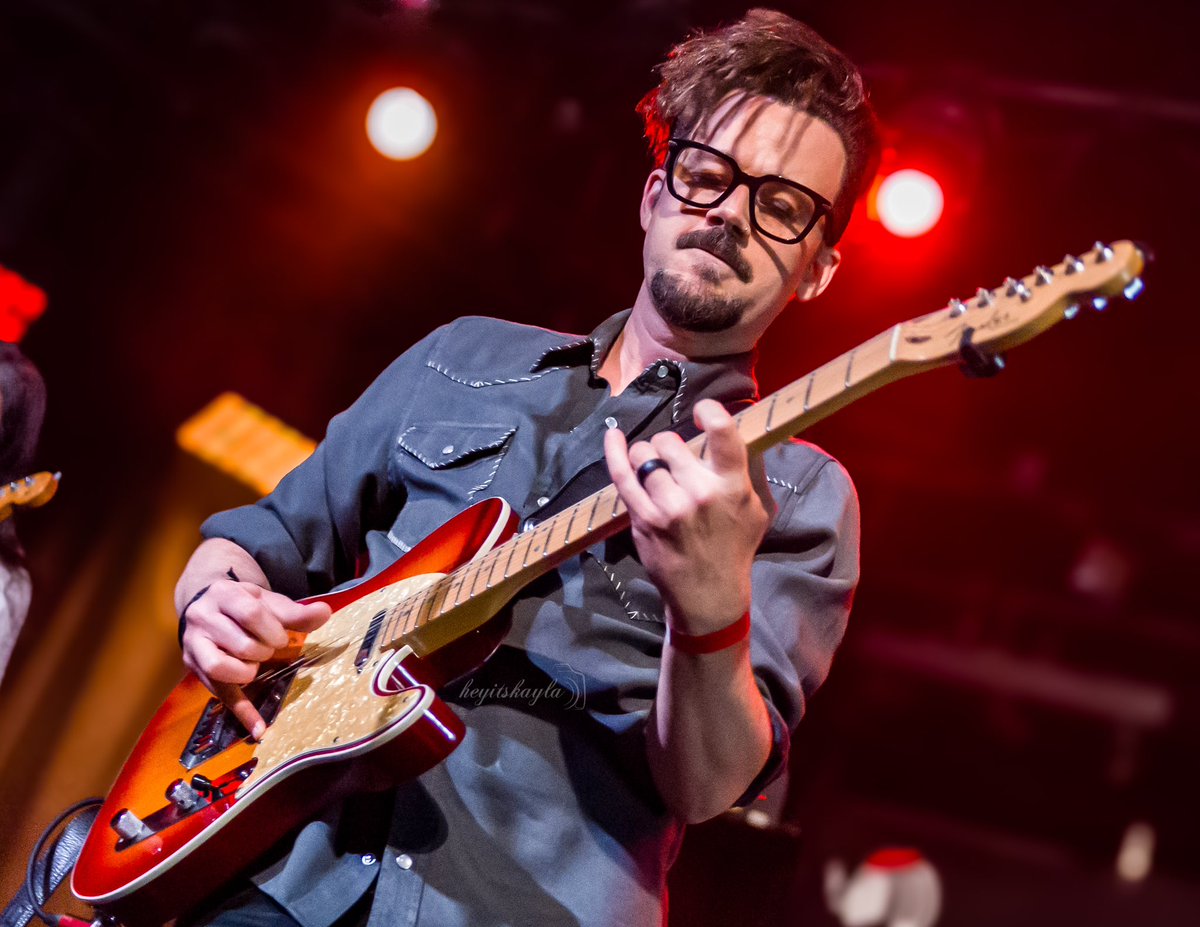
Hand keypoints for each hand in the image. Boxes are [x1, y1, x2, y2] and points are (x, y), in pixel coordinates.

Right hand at [180, 579, 330, 738]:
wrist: (210, 606)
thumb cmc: (244, 606)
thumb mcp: (268, 602)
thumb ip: (296, 612)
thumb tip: (325, 613)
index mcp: (224, 594)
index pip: (250, 613)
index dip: (273, 630)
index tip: (283, 638)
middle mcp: (202, 618)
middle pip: (240, 643)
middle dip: (263, 651)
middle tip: (268, 649)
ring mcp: (194, 645)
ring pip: (220, 667)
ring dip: (247, 672)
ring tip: (255, 665)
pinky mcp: (195, 669)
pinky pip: (219, 693)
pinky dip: (241, 712)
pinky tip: (259, 728)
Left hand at [604, 399, 773, 633]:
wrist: (709, 594)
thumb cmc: (734, 549)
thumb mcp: (757, 510)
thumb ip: (748, 473)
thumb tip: (737, 432)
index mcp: (732, 485)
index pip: (722, 431)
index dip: (709, 411)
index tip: (701, 413)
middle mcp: (700, 492)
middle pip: (671, 442)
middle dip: (670, 446)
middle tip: (675, 463)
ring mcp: (668, 506)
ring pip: (645, 455)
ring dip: (647, 457)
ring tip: (657, 473)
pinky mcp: (643, 519)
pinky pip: (623, 475)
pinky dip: (616, 452)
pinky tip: (613, 436)